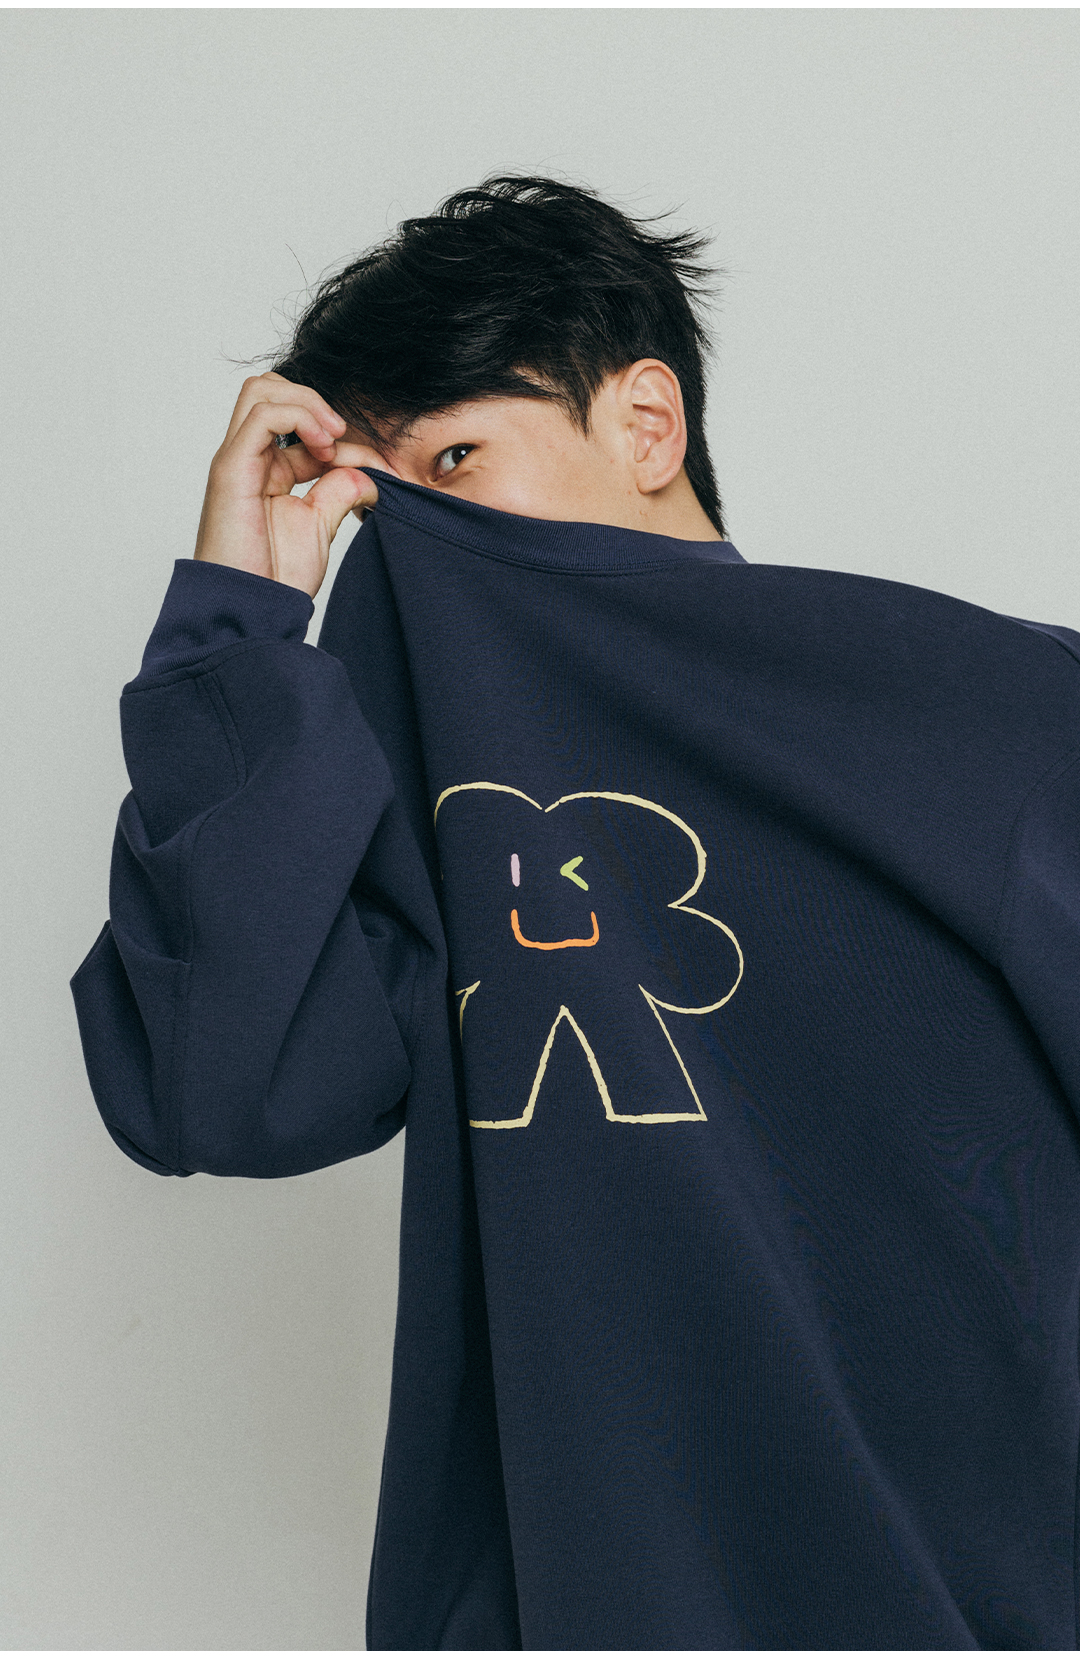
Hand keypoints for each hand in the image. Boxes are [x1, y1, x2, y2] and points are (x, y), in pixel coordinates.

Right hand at [193, 371, 386, 596]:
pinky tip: (323, 446)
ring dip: (307, 402)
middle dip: (315, 401)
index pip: (301, 424)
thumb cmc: (274, 577)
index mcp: (267, 470)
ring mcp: (236, 459)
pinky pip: (261, 415)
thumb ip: (339, 490)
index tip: (378, 465)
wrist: (251, 609)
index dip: (343, 436)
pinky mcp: (230, 468)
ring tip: (332, 437)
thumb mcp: (320, 524)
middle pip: (271, 390)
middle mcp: (248, 458)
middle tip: (345, 436)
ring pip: (262, 390)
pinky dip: (298, 416)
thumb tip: (367, 471)